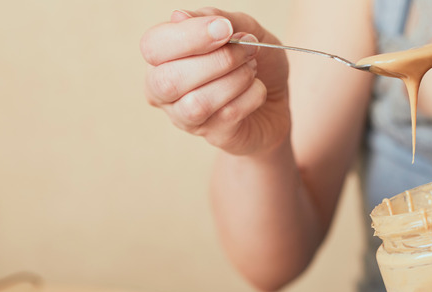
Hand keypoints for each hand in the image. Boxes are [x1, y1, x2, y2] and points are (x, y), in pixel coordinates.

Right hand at [140, 8, 290, 154]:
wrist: (277, 98)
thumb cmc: (253, 60)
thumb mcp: (241, 28)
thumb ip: (213, 18)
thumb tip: (179, 16)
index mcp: (162, 57)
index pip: (154, 47)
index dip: (189, 36)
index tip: (225, 29)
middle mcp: (165, 90)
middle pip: (170, 80)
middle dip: (218, 60)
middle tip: (249, 47)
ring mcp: (186, 117)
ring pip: (198, 103)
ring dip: (236, 79)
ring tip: (252, 68)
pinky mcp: (213, 135)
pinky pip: (228, 115)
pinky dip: (252, 96)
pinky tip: (258, 89)